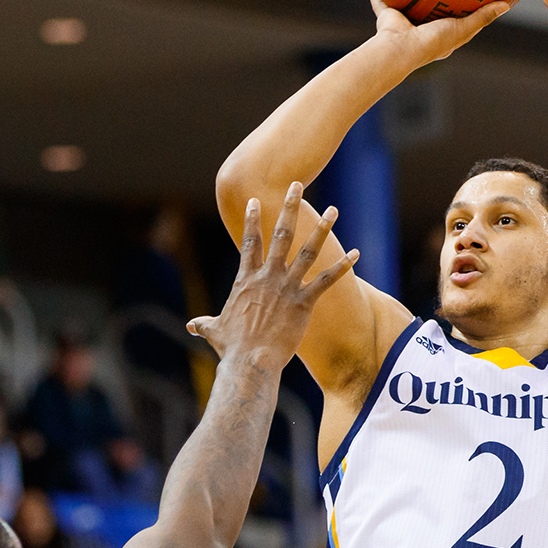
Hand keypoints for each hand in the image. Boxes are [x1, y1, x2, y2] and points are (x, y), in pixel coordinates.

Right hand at [186, 181, 357, 367]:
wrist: (250, 361)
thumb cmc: (231, 348)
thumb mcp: (215, 330)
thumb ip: (205, 324)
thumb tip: (191, 326)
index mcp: (246, 279)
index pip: (249, 241)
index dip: (252, 219)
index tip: (255, 200)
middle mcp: (268, 276)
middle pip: (281, 234)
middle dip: (290, 207)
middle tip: (298, 185)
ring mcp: (287, 287)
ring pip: (308, 251)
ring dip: (322, 229)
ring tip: (333, 209)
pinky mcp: (304, 303)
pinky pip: (327, 281)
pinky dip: (342, 267)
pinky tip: (356, 254)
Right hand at [371, 0, 511, 65]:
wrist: (401, 48)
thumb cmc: (434, 42)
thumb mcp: (463, 29)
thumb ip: (482, 17)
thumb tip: (506, 4)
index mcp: (440, 36)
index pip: (455, 18)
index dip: (462, 5)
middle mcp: (421, 29)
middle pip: (431, 7)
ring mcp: (404, 22)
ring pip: (407, 0)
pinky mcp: (387, 16)